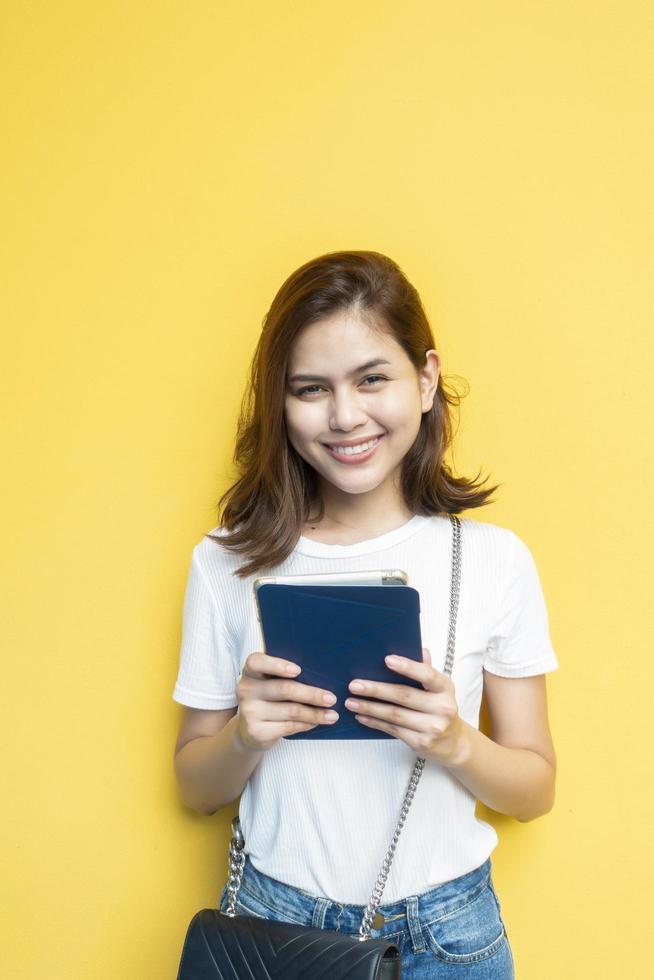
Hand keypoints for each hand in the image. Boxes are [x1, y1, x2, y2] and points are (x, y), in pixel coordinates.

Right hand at [235, 652, 338, 751]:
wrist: (249, 730)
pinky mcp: (256, 731)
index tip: (298, 670)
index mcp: (250, 672)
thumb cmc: (268, 699)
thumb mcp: (269, 682)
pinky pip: (289, 726)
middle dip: (312, 694)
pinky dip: (306, 724)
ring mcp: (249, 712)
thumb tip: (322, 674)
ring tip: (331, 714)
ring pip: (291, 710)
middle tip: (331, 698)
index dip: (277, 665)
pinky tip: (316, 722)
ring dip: (315, 713)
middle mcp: (246, 690)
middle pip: (284, 689)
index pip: (256, 662)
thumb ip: (286, 675)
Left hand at [343, 647, 468, 764]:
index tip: (387, 660)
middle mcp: (442, 707)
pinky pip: (393, 729)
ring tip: (351, 702)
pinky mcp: (421, 743)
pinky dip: (375, 722)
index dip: (407, 667)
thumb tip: (419, 649)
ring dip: (370, 707)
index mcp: (445, 688)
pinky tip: (361, 716)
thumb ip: (427, 670)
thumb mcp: (439, 689)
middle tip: (354, 685)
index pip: (427, 674)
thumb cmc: (440, 709)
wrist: (454, 743)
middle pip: (404, 695)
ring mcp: (433, 727)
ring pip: (395, 714)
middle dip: (376, 689)